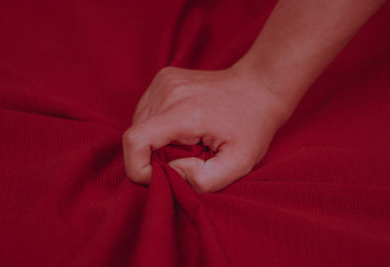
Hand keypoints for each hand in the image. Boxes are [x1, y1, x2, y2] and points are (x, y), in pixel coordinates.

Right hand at [122, 65, 290, 191]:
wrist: (259, 87)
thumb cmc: (252, 126)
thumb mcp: (240, 163)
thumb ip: (204, 180)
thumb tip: (172, 171)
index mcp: (184, 111)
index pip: (135, 141)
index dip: (138, 168)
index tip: (163, 175)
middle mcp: (168, 90)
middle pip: (135, 136)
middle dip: (153, 157)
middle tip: (185, 159)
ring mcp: (164, 81)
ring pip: (138, 124)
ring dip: (155, 142)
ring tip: (187, 142)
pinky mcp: (164, 78)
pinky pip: (146, 112)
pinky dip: (157, 128)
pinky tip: (182, 127)